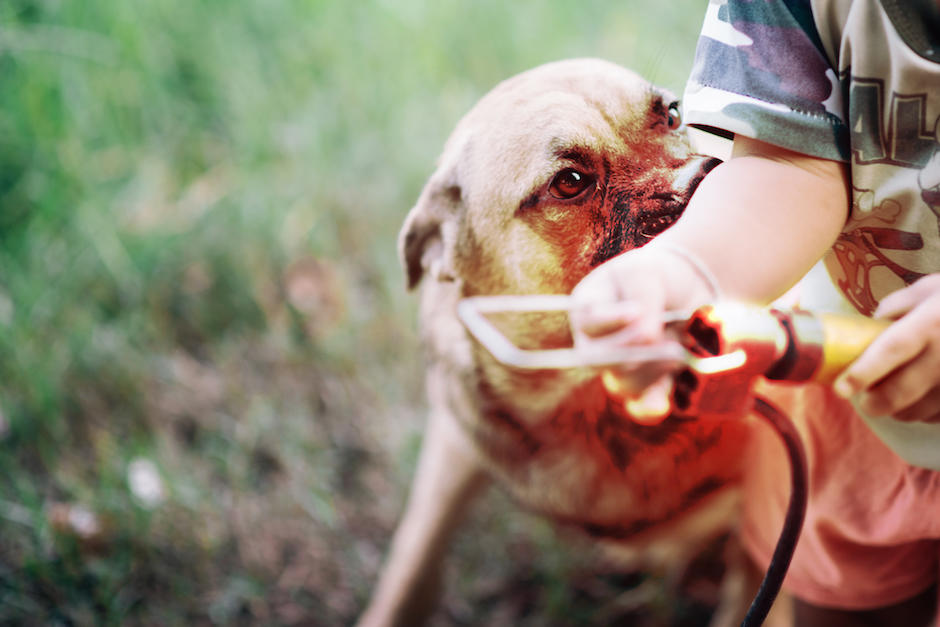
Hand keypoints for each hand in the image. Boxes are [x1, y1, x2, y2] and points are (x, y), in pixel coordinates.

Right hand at [570, 243, 715, 422]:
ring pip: (621, 384)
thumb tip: (646, 338)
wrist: (690, 291)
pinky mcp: (644, 386)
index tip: (636, 310)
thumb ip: (643, 301)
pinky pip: (639, 408)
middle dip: (630, 349)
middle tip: (664, 334)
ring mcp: (618, 368)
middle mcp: (595, 342)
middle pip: (595, 360)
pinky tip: (663, 401)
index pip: (585, 321)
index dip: (608, 320)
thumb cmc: (660, 277)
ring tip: (678, 348)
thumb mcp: (648, 275)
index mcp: (588, 308)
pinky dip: (652, 406)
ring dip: (652, 369)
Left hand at [835, 274, 939, 422]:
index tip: (842, 388)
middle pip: (901, 390)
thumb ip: (898, 305)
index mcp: (932, 322)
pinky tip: (923, 399)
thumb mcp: (932, 289)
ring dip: (899, 410)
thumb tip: (872, 325)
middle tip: (864, 402)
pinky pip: (938, 416)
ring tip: (894, 398)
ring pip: (919, 410)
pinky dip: (925, 413)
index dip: (864, 371)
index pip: (893, 349)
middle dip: (875, 403)